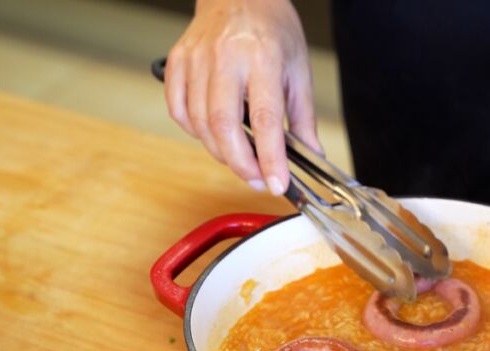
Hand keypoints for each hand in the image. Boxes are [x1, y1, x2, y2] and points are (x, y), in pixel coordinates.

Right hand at [165, 0, 321, 193]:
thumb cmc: (272, 28)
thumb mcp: (298, 69)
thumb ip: (303, 118)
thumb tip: (312, 157)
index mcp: (263, 57)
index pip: (265, 118)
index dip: (270, 158)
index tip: (276, 184)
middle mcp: (226, 57)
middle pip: (224, 125)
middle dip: (240, 164)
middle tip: (256, 180)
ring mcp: (197, 58)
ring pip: (200, 123)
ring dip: (220, 152)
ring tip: (240, 159)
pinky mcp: (177, 61)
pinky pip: (179, 110)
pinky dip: (195, 132)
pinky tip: (213, 134)